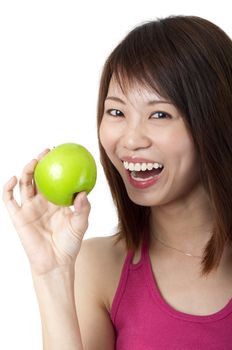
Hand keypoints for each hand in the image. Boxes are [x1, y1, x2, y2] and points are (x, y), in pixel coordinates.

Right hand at [2, 149, 90, 275]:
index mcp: (56, 201)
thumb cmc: (70, 244)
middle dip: (40, 162)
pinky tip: (13, 178)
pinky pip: (9, 200)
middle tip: (47, 152)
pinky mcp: (18, 217)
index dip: (56, 166)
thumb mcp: (80, 225)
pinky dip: (8, 187)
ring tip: (34, 162)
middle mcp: (42, 202)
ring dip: (27, 171)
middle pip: (38, 177)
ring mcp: (29, 208)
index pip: (54, 178)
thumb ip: (83, 209)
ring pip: (24, 184)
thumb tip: (83, 193)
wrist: (56, 263)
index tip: (62, 153)